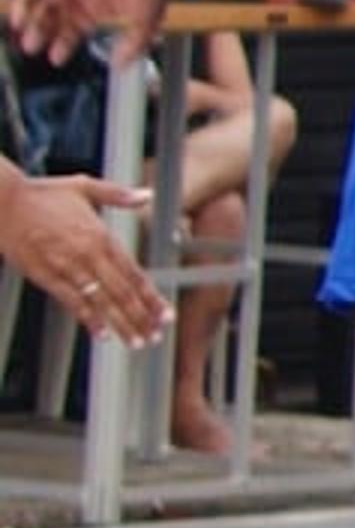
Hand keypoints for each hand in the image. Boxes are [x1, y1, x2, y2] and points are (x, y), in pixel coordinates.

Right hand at [0, 173, 164, 347]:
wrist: (1, 201)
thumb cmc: (41, 193)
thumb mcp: (84, 186)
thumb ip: (118, 195)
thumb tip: (147, 195)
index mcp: (101, 235)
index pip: (133, 272)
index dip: (151, 296)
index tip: (165, 313)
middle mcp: (88, 254)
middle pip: (122, 292)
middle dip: (142, 316)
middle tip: (156, 335)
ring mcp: (66, 267)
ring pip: (100, 300)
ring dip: (121, 323)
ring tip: (137, 341)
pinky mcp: (43, 275)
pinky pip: (70, 301)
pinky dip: (88, 319)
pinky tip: (102, 334)